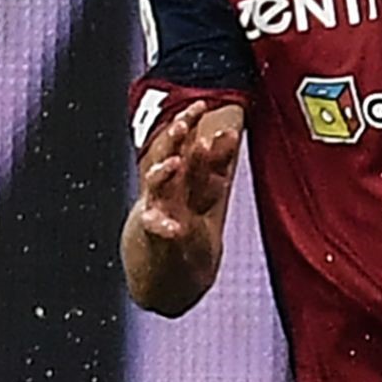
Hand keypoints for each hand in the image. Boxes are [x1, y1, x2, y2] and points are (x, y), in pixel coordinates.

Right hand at [132, 100, 242, 250]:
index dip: (194, 125)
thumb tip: (231, 132)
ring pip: (156, 186)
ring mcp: (156, 208)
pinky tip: (173, 228)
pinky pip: (154, 228)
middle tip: (184, 123)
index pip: (187, 144)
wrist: (163, 273)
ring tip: (174, 163)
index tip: (206, 108)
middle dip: (175, 138)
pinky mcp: (150, 235)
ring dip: (163, 172)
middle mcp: (166, 187)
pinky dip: (163, 227)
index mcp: (181, 173)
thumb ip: (217, 163)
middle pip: (169, 155)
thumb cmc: (185, 225)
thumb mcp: (205, 191)